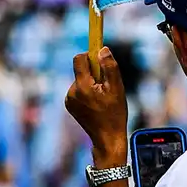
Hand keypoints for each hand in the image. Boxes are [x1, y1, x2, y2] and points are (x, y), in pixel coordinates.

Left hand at [65, 47, 128, 165]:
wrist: (107, 137)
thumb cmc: (115, 113)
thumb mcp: (117, 88)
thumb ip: (109, 67)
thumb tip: (102, 50)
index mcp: (82, 86)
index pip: (79, 59)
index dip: (90, 55)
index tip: (99, 56)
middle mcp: (72, 91)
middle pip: (81, 70)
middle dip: (94, 72)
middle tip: (107, 85)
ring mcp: (69, 99)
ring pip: (81, 80)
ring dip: (91, 83)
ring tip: (103, 98)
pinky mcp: (69, 105)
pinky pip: (78, 90)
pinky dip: (87, 92)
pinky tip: (97, 104)